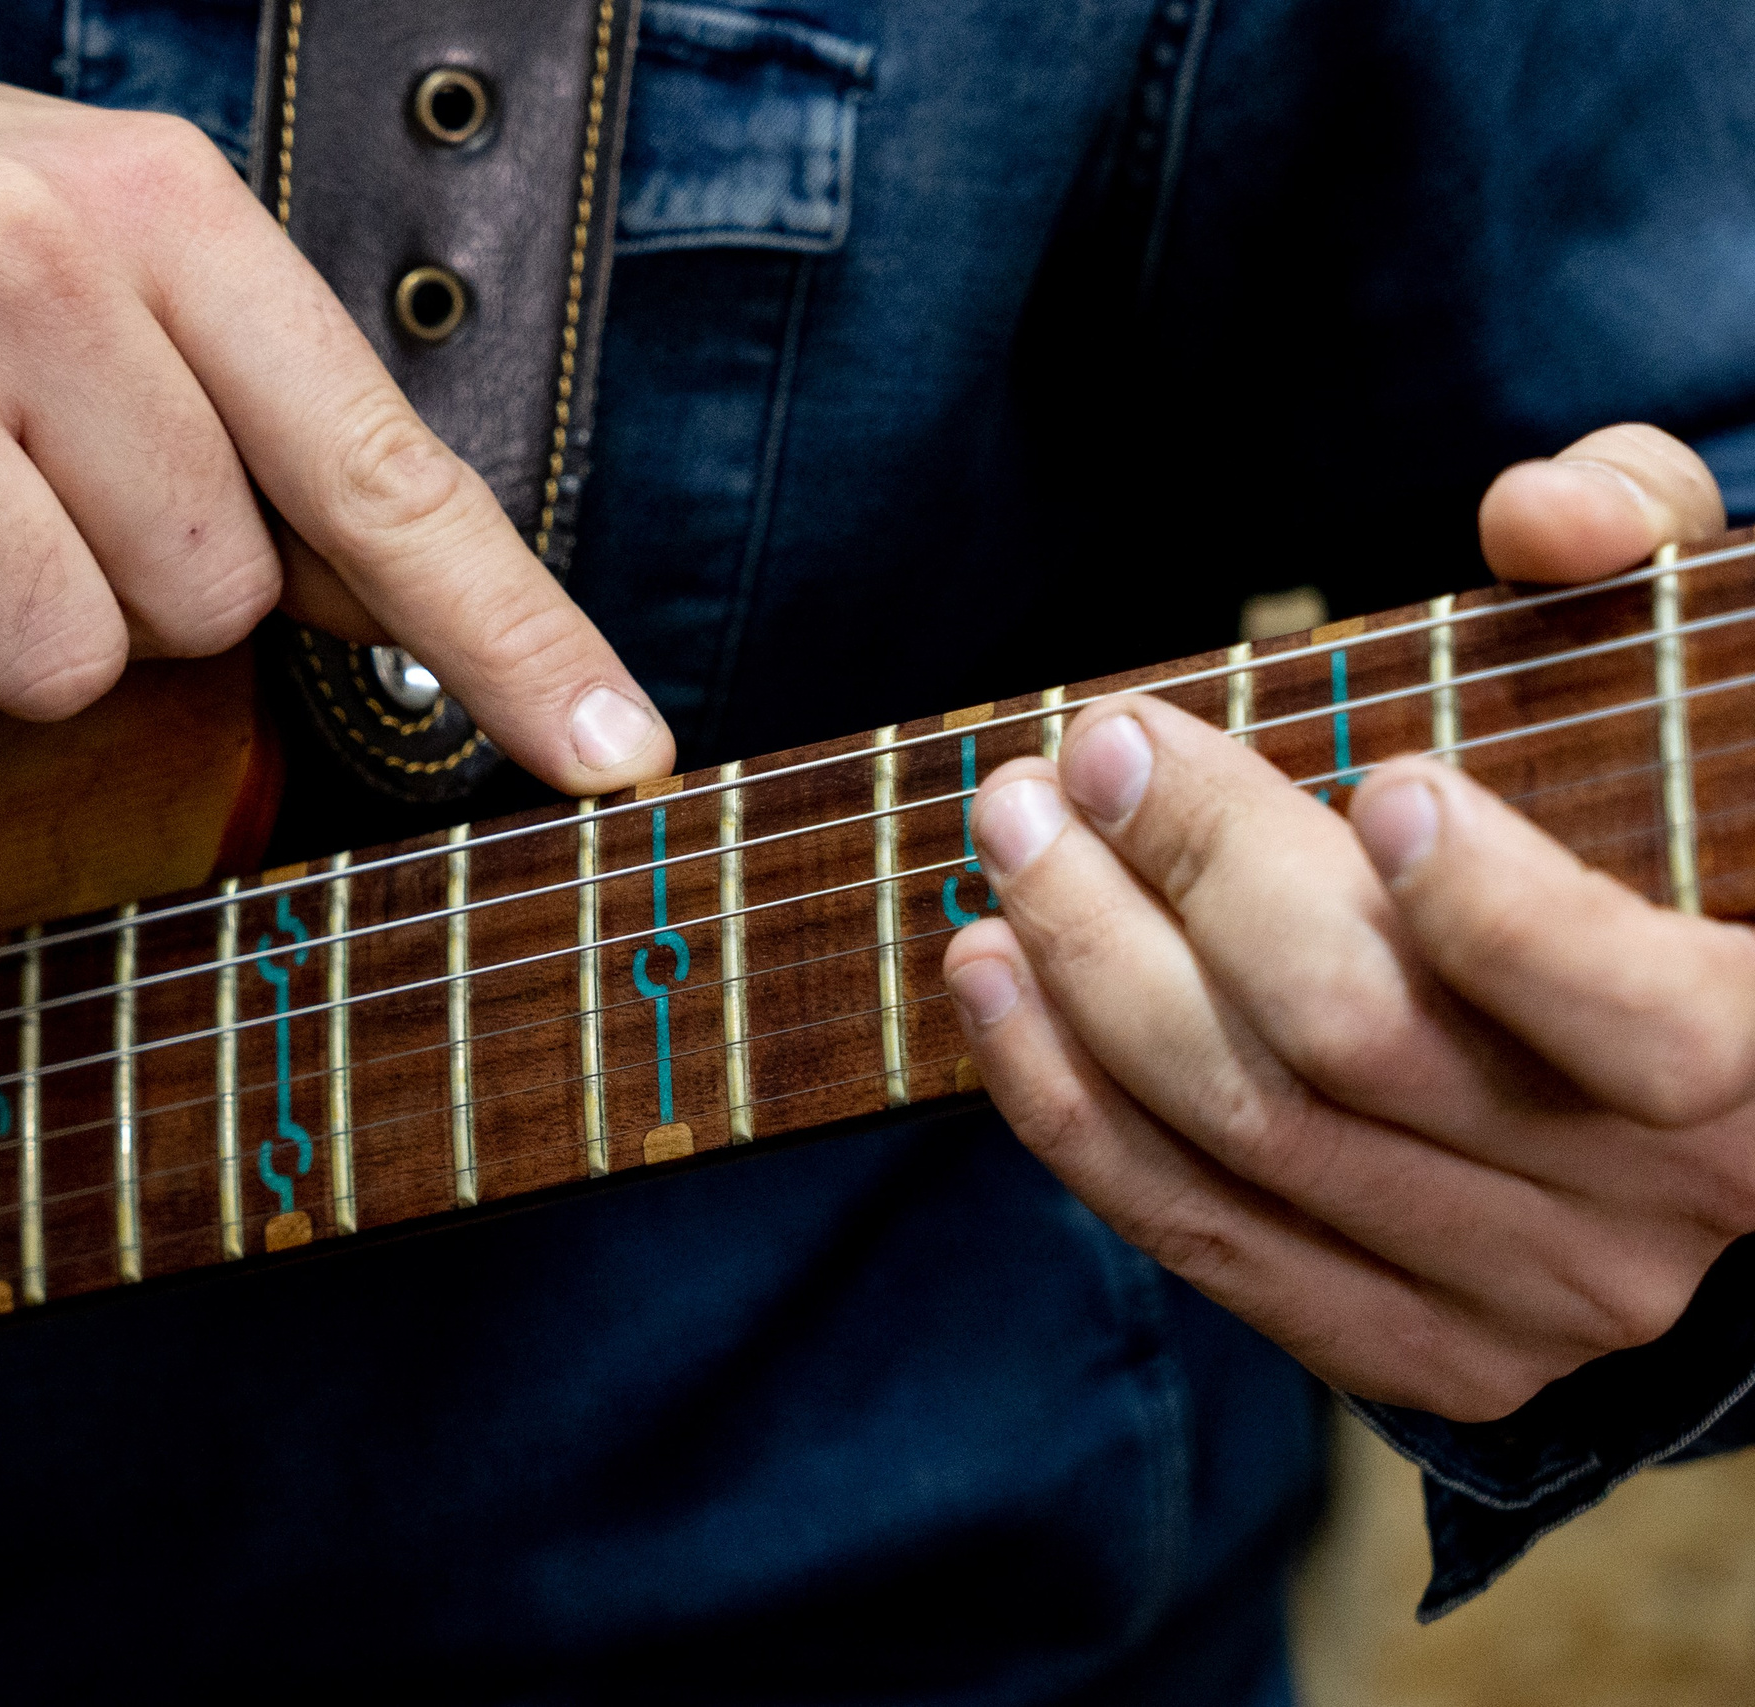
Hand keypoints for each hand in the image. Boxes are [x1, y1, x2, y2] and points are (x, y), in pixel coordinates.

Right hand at [0, 55, 672, 789]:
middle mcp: (19, 269)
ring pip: (61, 676)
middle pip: (211, 604)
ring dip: (3, 647)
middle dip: (131, 587)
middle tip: (11, 476)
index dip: (514, 637)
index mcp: (151, 207)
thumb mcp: (85, 247)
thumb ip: (252, 413)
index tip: (622, 766)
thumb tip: (418, 609)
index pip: (380, 467)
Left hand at [942, 424, 1754, 1420]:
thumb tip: (1539, 511)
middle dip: (1200, 881)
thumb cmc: (1716, 870)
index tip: (1382, 779)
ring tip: (1011, 845)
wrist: (1736, 1139)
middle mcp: (1652, 1219)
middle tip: (1088, 756)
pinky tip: (995, 987)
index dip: (1500, 911)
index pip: (1638, 1023)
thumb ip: (1664, 572)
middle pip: (1366, 1048)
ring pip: (1258, 1140)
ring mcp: (1526, 1307)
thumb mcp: (1730, 714)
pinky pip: (1208, 1240)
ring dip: (1097, 979)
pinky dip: (1074, 1113)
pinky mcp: (1418, 1357)